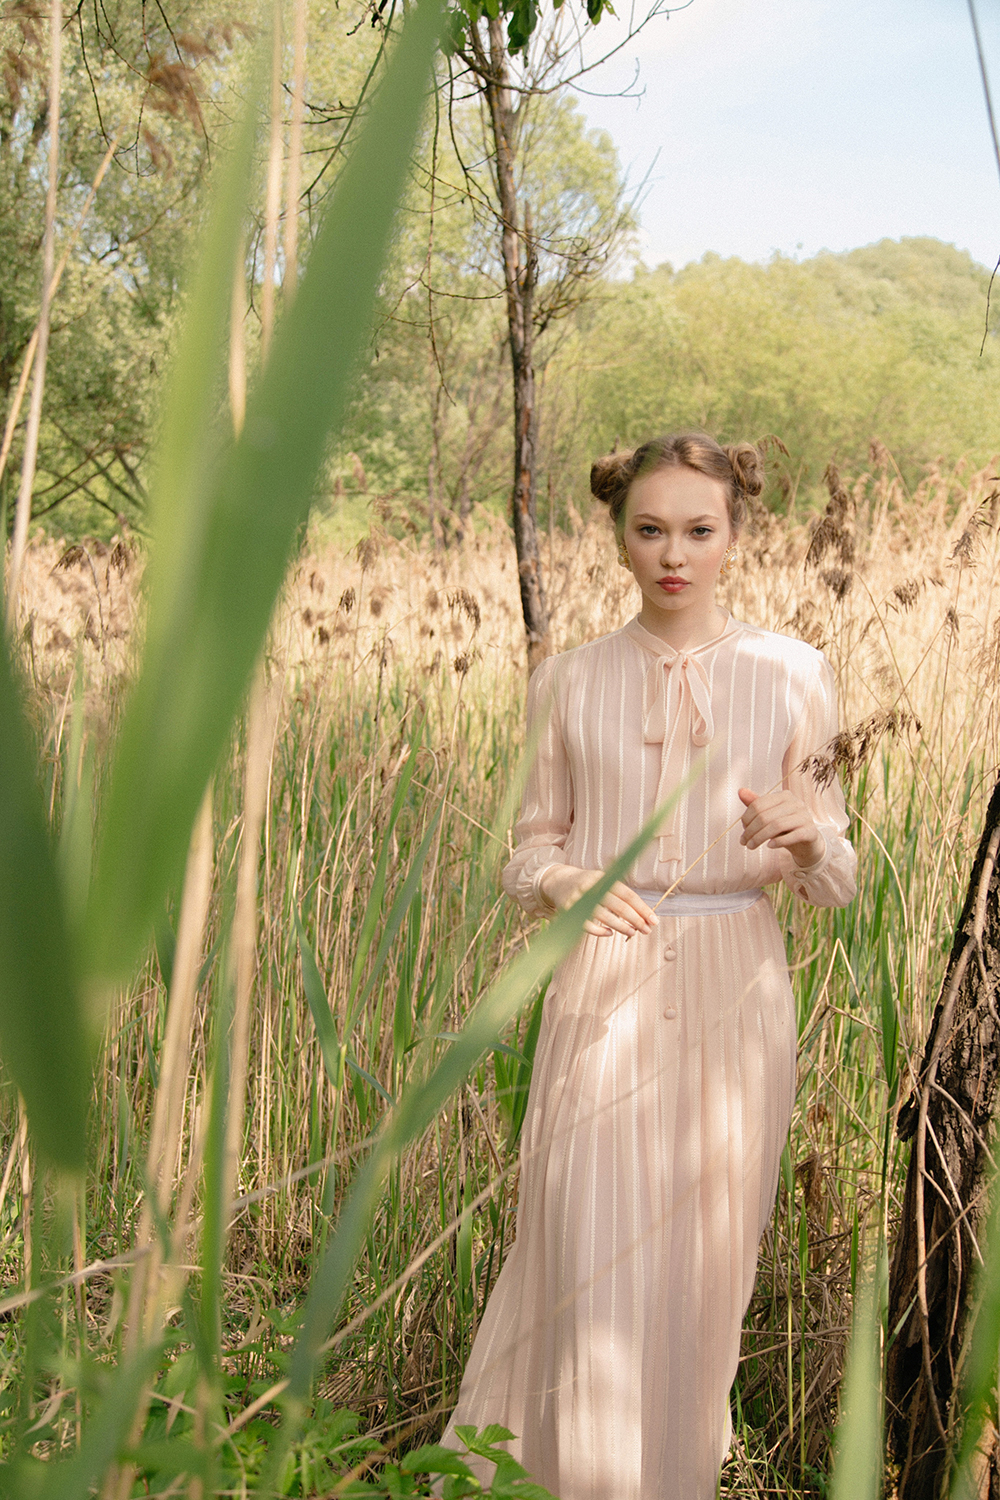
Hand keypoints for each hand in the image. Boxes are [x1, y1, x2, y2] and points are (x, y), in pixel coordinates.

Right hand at [539, 866, 657, 938]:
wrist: (558, 881)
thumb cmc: (588, 886)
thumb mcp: (604, 882)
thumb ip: (620, 896)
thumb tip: (644, 915)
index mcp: (604, 878)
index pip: (628, 894)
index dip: (642, 908)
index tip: (654, 920)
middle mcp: (592, 886)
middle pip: (618, 905)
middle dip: (635, 919)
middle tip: (647, 930)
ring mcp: (579, 898)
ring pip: (604, 915)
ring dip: (621, 926)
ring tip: (633, 933)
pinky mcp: (568, 909)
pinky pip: (586, 923)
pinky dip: (599, 930)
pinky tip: (609, 933)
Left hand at [738, 788, 824, 867]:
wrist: (807, 844)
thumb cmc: (785, 829)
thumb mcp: (770, 816)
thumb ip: (756, 805)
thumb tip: (740, 791)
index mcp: (784, 796)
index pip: (758, 805)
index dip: (746, 819)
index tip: (742, 832)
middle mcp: (796, 803)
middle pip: (765, 816)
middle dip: (751, 831)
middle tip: (743, 842)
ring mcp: (805, 816)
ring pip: (777, 826)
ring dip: (760, 838)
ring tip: (751, 846)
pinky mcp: (810, 831)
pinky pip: (792, 836)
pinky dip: (778, 841)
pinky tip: (769, 846)